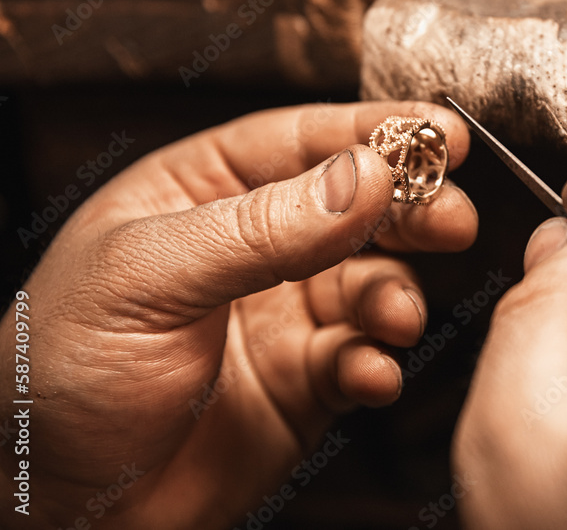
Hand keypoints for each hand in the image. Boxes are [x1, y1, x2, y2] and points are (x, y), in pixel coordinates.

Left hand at [0, 102, 476, 528]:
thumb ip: (262, 228)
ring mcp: (282, 315)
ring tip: (393, 316)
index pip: (301, 141)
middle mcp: (252, 248)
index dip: (375, 132)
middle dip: (409, 211)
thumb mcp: (149, 278)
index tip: (441, 132)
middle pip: (355, 207)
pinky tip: (367, 374)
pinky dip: (376, 364)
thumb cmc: (57, 373)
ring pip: (370, 283)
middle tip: (451, 220)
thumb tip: (363, 178)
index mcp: (201, 192)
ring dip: (395, 296)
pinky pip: (361, 359)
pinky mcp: (304, 382)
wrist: (61, 505)